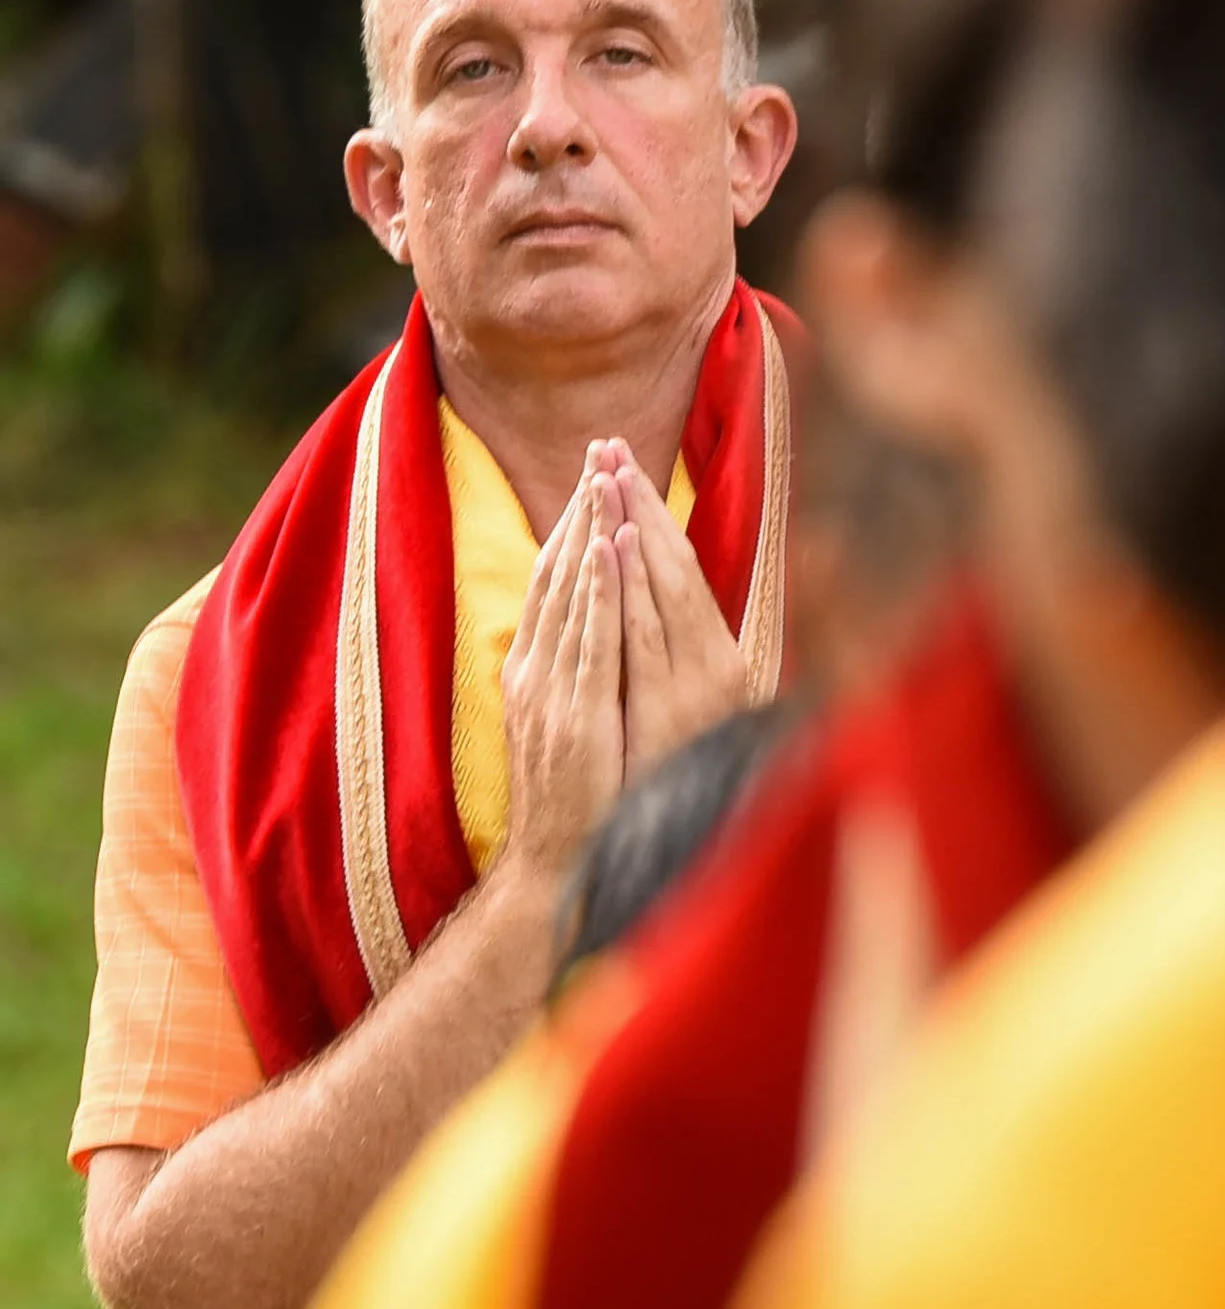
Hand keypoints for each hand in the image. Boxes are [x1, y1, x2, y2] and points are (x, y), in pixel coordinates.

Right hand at [498, 449, 627, 878]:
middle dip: (581, 508)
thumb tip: (594, 628)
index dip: (572, 523)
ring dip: (590, 530)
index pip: (554, 579)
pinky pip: (589, 637)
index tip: (595, 472)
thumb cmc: (570, 796)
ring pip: (572, 592)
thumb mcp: (567, 720)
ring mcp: (550, 689)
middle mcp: (533, 669)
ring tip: (608, 474)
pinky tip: (610, 547)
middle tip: (601, 447)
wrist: (552, 861)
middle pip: (558, 572)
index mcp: (531, 668)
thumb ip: (574, 672)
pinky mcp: (575, 711)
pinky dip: (598, 589)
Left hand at [609, 441, 751, 774]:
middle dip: (638, 505)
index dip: (653, 516)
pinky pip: (642, 638)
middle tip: (610, 448)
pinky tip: (616, 550)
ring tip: (609, 475)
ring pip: (659, 592)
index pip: (683, 571)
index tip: (624, 468)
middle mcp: (712, 669)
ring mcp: (688, 690)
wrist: (654, 852)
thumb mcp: (685, 717)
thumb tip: (653, 608)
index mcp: (721, 662)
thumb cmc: (669, 790)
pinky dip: (630, 589)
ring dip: (634, 529)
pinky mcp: (663, 711)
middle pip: (671, 569)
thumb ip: (680, 660)